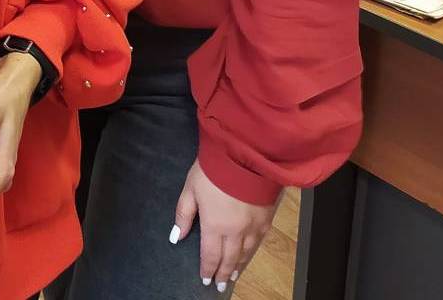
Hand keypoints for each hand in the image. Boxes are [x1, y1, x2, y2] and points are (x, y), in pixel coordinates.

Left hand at [170, 159, 278, 290]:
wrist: (243, 155)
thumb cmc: (212, 170)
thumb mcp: (190, 188)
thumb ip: (184, 214)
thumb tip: (177, 237)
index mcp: (214, 225)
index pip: (210, 255)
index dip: (207, 269)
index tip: (205, 280)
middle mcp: (235, 231)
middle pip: (229, 259)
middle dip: (223, 274)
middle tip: (220, 286)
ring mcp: (252, 227)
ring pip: (245, 254)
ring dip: (238, 266)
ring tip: (233, 276)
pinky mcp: (266, 219)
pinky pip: (258, 243)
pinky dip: (251, 253)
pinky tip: (248, 256)